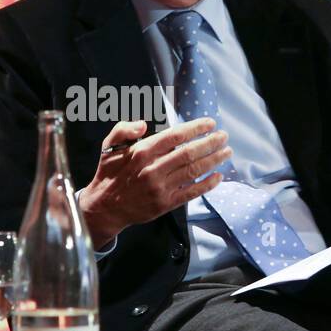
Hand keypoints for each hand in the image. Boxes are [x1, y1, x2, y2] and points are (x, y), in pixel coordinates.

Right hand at [78, 117, 231, 246]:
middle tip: (224, 136)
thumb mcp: (109, 146)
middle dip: (210, 143)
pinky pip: (191, 193)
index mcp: (141, 152)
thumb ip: (123, 129)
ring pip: (193, 171)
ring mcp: (160, 188)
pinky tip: (218, 177)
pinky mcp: (165, 204)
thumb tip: (143, 125)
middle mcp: (152, 169)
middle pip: (189, 153)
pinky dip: (207, 185)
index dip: (195, 128)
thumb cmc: (109, 173)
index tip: (210, 123)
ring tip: (226, 152)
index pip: (174, 136)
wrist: (104, 207)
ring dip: (213, 160)